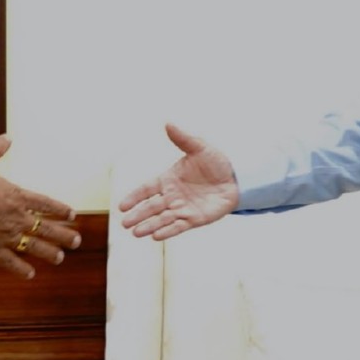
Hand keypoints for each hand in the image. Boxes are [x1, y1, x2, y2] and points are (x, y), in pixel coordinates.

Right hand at [0, 136, 79, 278]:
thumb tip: (7, 138)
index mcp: (16, 197)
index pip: (45, 204)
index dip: (60, 209)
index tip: (72, 214)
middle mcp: (16, 218)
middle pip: (47, 228)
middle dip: (63, 235)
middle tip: (76, 241)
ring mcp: (6, 236)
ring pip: (34, 247)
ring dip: (49, 253)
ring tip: (60, 258)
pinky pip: (11, 263)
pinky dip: (21, 269)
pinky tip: (30, 274)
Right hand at [117, 123, 239, 240]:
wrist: (237, 178)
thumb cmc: (216, 162)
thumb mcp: (199, 147)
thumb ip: (183, 139)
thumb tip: (168, 123)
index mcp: (168, 179)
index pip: (147, 189)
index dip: (134, 197)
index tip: (121, 205)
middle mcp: (172, 196)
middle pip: (151, 207)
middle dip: (138, 215)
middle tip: (124, 223)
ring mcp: (183, 208)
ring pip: (162, 219)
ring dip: (149, 226)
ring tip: (136, 233)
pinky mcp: (195, 219)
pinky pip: (179, 226)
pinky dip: (168, 231)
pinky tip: (156, 236)